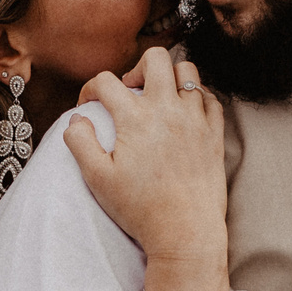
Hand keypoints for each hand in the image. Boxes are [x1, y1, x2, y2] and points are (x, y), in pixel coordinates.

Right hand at [66, 47, 229, 290]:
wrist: (186, 233)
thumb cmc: (140, 209)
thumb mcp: (97, 179)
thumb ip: (80, 142)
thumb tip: (76, 119)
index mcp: (135, 118)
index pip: (107, 80)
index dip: (91, 88)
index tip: (90, 105)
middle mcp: (168, 110)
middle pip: (156, 57)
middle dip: (137, 67)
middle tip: (131, 91)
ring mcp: (196, 119)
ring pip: (188, 71)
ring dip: (170, 78)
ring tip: (159, 99)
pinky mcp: (215, 133)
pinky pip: (210, 97)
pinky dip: (196, 98)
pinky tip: (184, 114)